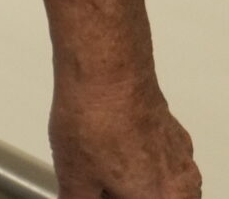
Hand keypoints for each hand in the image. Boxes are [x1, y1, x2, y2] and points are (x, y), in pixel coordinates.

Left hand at [35, 0, 202, 198]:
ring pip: (160, 184)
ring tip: (98, 166)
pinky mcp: (175, 135)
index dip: (108, 195)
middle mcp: (183, 184)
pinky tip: (112, 149)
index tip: (93, 191)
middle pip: (151, 195)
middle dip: (120, 191)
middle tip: (95, 184)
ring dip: (133, 181)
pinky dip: (139, 162)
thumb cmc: (96, 119)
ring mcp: (183, 158)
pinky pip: (160, 161)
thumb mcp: (74, 176)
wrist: (107, 70)